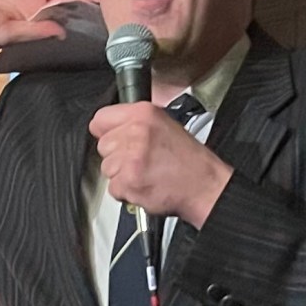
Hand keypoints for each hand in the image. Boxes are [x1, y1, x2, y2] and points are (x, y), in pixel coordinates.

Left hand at [89, 102, 232, 228]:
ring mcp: (131, 157)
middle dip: (116, 156)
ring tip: (144, 172)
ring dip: (122, 175)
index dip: (107, 132)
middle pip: (102, 146)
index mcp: (143, 114)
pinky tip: (144, 184)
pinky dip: (126, 191)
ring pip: (106, 168)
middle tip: (139, 160)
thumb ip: (133, 123)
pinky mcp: (129, 181)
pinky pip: (113, 188)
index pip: (101, 118)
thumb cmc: (187, 160)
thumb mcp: (163, 125)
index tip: (116, 139)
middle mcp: (136, 132)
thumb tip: (109, 128)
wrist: (204, 186)